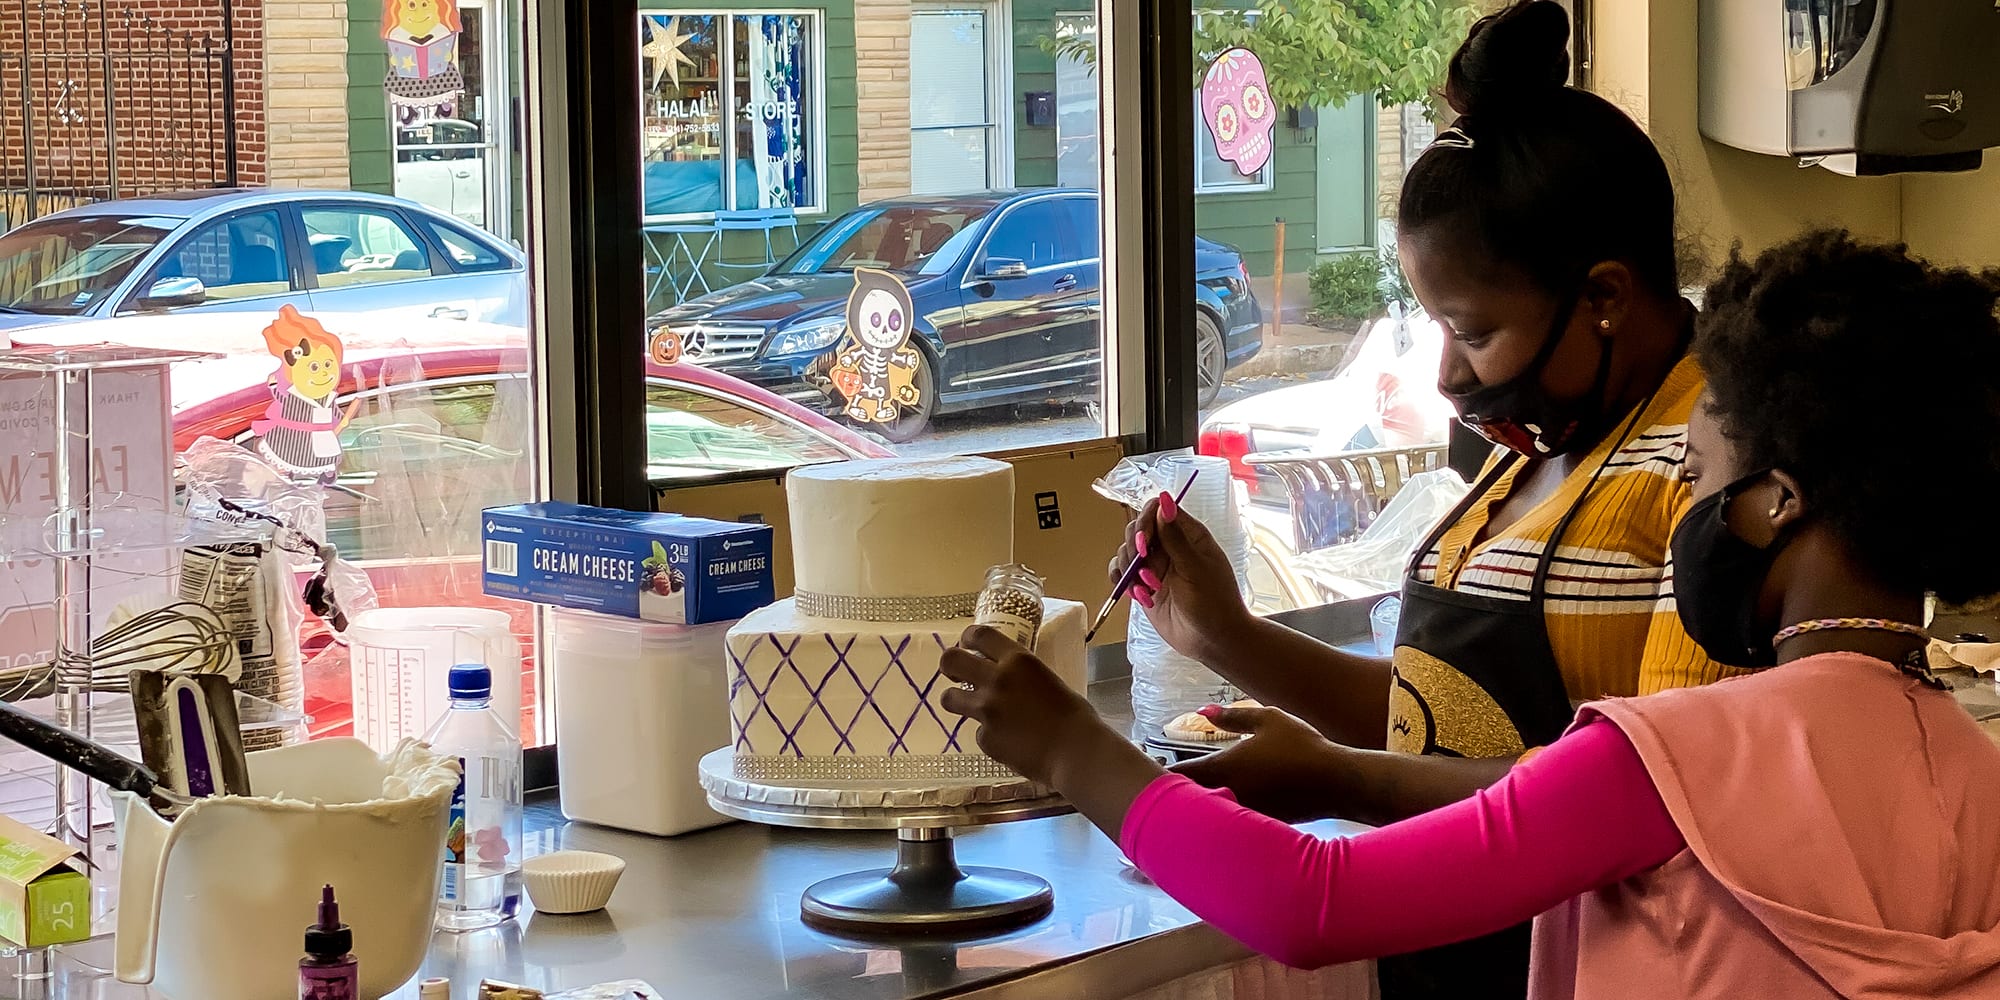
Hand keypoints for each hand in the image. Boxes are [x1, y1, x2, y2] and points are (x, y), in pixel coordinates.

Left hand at [940, 625, 1110, 786]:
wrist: (1075, 752)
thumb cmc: (1074, 716)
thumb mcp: (1048, 681)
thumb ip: (1024, 678)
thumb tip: (1013, 682)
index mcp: (1018, 661)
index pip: (980, 635)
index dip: (967, 638)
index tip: (966, 644)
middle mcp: (997, 680)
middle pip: (951, 661)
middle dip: (948, 666)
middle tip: (955, 675)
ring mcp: (987, 710)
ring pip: (949, 699)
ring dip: (957, 701)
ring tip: (974, 709)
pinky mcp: (985, 739)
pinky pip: (979, 733)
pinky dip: (991, 737)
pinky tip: (1011, 743)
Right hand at [1109, 491, 1253, 660]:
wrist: (1213, 641)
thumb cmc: (1214, 604)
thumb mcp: (1195, 569)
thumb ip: (1175, 537)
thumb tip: (1164, 500)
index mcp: (1189, 535)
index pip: (1157, 510)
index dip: (1145, 523)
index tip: (1143, 546)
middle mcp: (1170, 546)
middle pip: (1138, 529)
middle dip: (1135, 549)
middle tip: (1146, 573)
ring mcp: (1156, 566)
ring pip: (1127, 551)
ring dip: (1129, 569)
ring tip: (1147, 589)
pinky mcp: (1144, 584)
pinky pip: (1122, 572)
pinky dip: (1121, 580)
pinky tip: (1133, 593)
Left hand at [1171, 704, 1348, 823]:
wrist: (1338, 783)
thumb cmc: (1303, 746)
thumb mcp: (1268, 720)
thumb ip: (1232, 717)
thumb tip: (1202, 710)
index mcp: (1223, 767)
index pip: (1177, 775)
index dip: (1157, 772)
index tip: (1147, 766)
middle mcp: (1226, 795)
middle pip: (1183, 800)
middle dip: (1168, 794)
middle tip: (1158, 785)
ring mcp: (1241, 814)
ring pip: (1203, 816)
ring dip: (1190, 808)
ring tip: (1180, 798)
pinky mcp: (1257, 826)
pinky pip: (1225, 825)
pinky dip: (1214, 820)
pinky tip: (1215, 813)